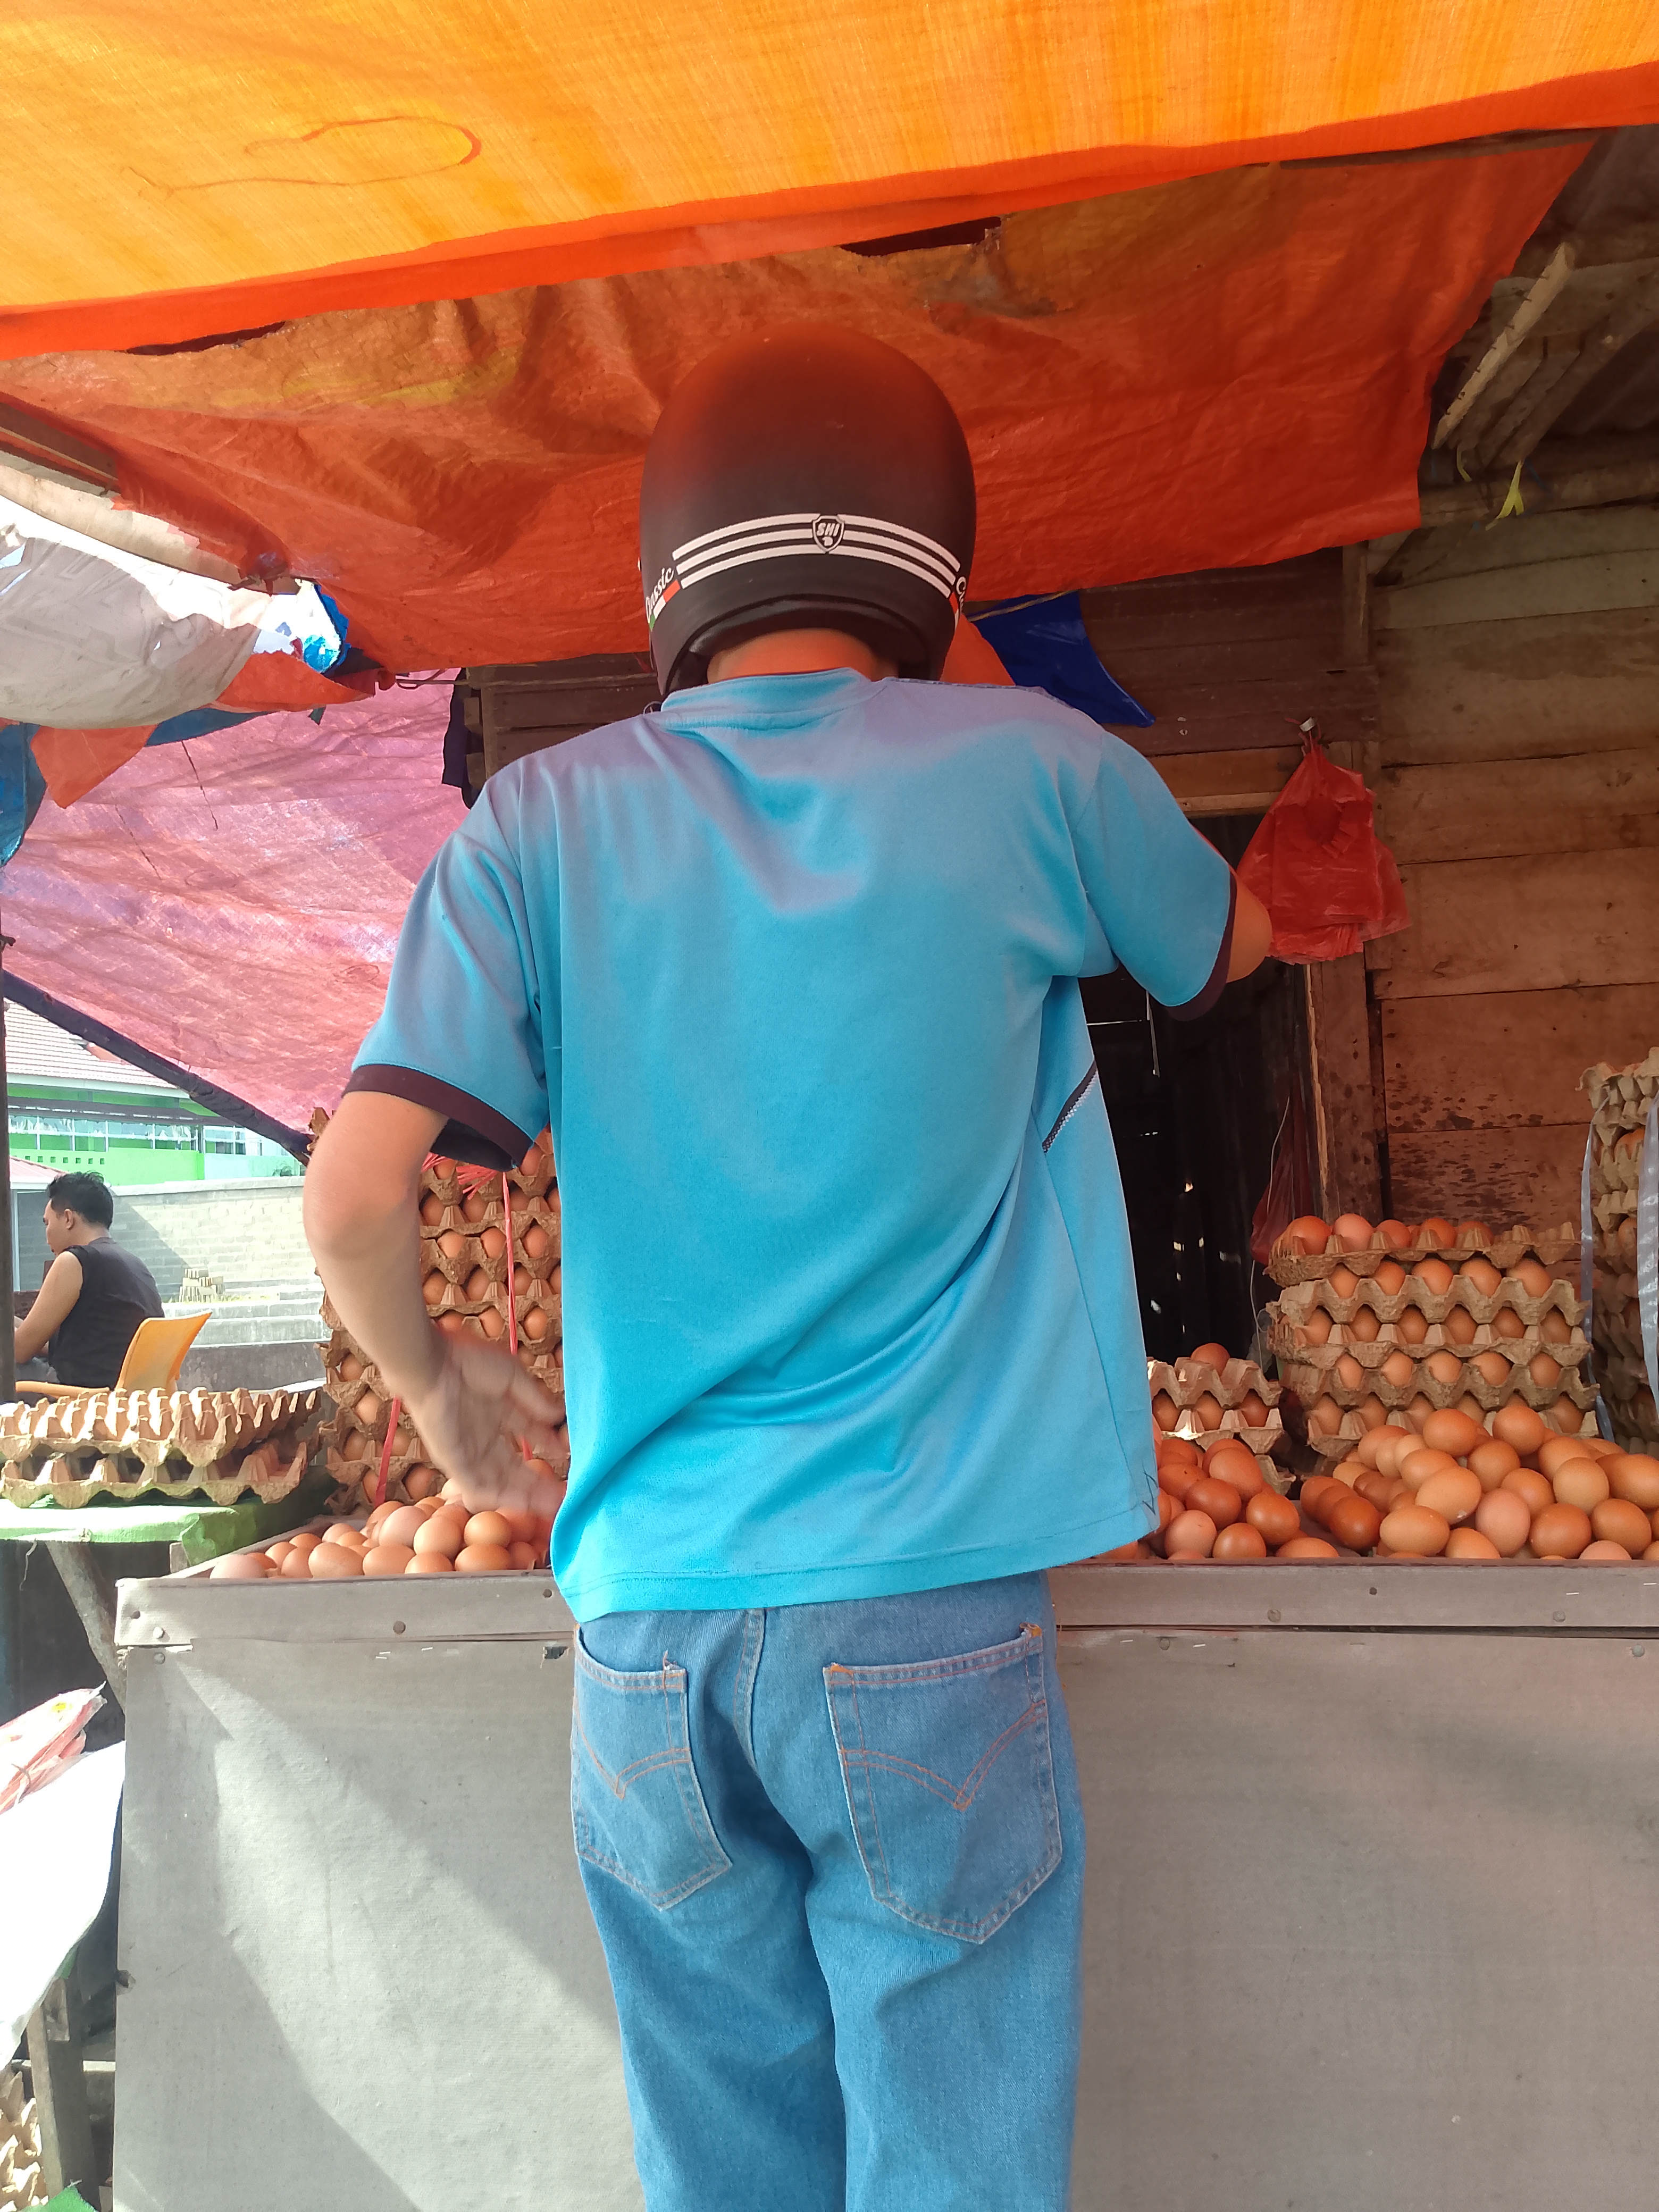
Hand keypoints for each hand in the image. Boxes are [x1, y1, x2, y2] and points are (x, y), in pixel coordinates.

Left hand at [400, 1335, 566, 1517]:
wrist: (433, 1364)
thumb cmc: (469, 1361)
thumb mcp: (513, 1377)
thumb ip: (535, 1399)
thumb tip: (558, 1415)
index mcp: (497, 1411)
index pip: (528, 1434)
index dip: (547, 1445)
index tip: (568, 1456)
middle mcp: (483, 1435)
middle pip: (514, 1466)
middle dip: (537, 1482)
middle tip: (562, 1495)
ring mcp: (468, 1450)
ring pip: (500, 1480)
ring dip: (524, 1494)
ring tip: (550, 1506)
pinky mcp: (453, 1460)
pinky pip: (477, 1485)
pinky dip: (499, 1496)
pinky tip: (521, 1505)